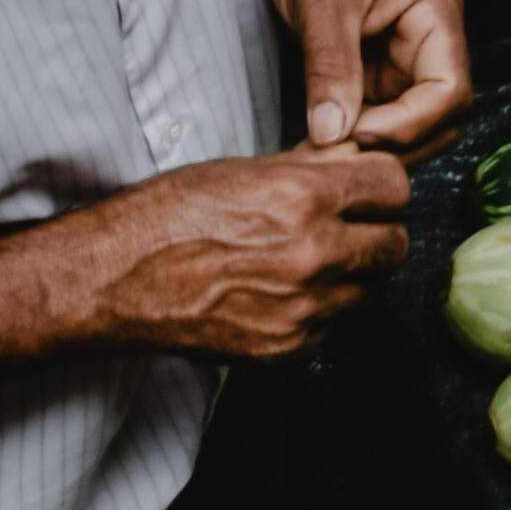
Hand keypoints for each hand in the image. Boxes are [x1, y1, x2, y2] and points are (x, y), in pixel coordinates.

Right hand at [86, 145, 414, 362]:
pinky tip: (283, 290)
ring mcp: (302, 308)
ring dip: (352, 272)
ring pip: (369, 289)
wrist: (115, 280)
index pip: (395, 187)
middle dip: (378, 231)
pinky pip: (331, 324)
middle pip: (395, 244)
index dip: (381, 185)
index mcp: (303, 198)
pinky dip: (320, 307)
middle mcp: (312, 255)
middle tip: (350, 224)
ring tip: (310, 257)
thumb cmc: (167, 215)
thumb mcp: (241, 170)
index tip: (367, 188)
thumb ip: (308, 168)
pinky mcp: (286, 348)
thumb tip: (353, 161)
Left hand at [265, 0, 474, 156]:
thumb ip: (330, 69)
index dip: (412, 123)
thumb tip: (332, 136)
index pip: (450, 89)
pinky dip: (357, 126)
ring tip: (328, 147)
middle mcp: (429, 35)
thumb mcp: (321, 1)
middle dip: (397, 139)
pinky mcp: (374, 59)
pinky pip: (379, 106)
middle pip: (438, 112)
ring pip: (408, 116)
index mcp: (435, 11)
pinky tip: (324, 136)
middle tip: (341, 153)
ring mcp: (402, 50)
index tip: (360, 134)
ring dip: (376, 138)